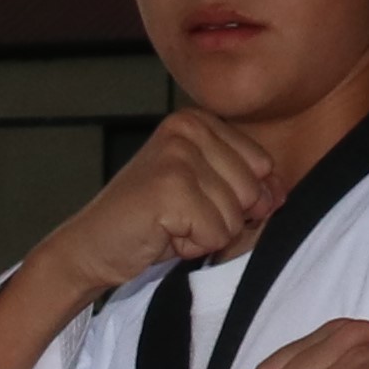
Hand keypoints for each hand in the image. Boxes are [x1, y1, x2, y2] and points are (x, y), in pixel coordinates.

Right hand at [33, 111, 286, 306]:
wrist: (89, 247)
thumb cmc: (147, 222)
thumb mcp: (203, 192)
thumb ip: (246, 185)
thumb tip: (279, 195)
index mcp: (197, 120)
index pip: (263, 165)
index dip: (237, 199)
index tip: (193, 202)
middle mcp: (187, 127)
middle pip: (253, 190)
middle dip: (222, 218)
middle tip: (178, 217)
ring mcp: (178, 155)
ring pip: (236, 215)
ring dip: (205, 235)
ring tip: (169, 226)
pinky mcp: (170, 188)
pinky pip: (216, 234)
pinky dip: (191, 247)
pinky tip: (162, 235)